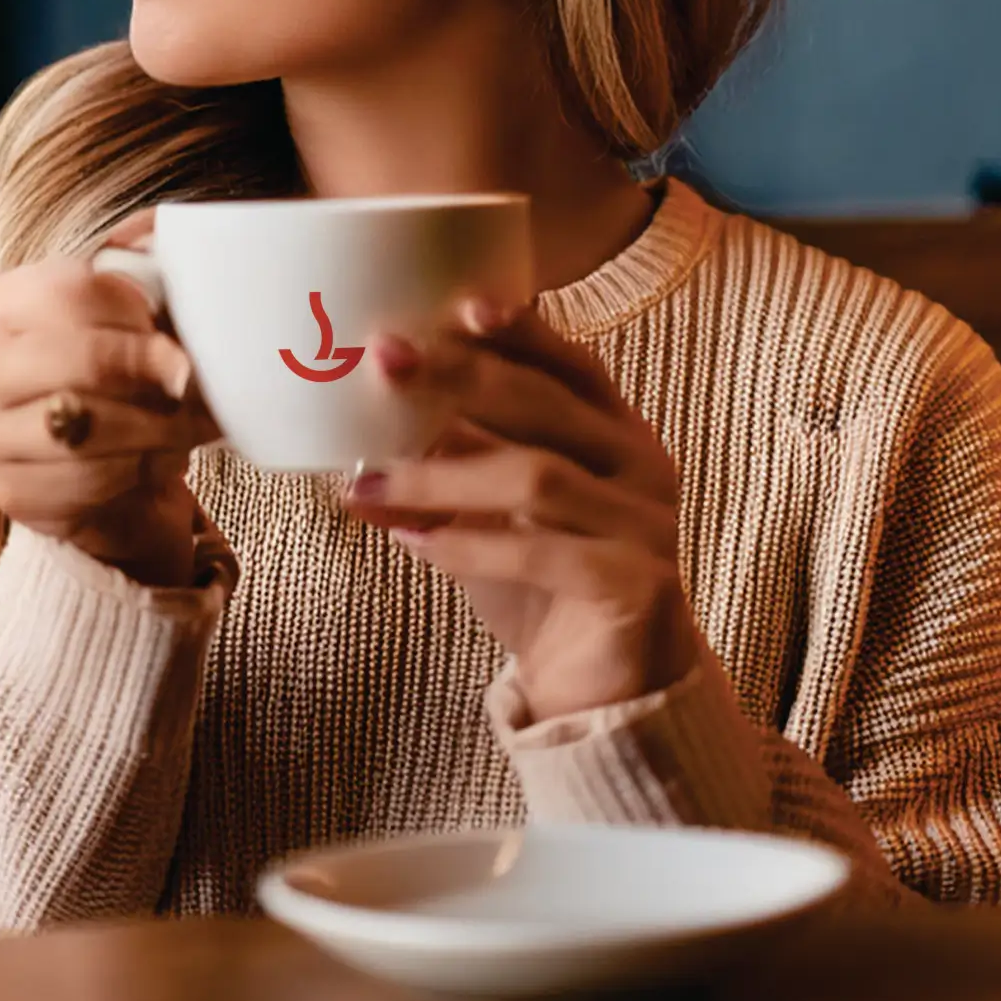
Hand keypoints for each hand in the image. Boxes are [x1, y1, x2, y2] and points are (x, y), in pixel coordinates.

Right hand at [0, 206, 221, 588]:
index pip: (74, 291)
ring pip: (85, 428)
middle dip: (152, 375)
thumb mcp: (140, 310)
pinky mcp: (9, 493)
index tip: (174, 333)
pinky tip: (160, 459)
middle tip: (192, 384)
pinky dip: (140, 470)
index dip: (138, 313)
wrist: (110, 463)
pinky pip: (87, 482)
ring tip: (189, 424)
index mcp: (8, 303)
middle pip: (81, 360)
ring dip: (156, 428)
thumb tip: (159, 233)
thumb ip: (148, 261)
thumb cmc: (128, 374)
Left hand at [340, 292, 702, 722]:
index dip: (522, 331)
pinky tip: (414, 544)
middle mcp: (642, 467)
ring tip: (368, 481)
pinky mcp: (636, 586)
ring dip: (442, 474)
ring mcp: (646, 526)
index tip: (459, 304)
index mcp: (617, 434)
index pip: (572, 364)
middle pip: (547, 406)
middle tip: (385, 363)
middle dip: (460, 378)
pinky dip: (471, 546)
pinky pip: (544, 555)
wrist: (603, 695)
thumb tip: (354, 439)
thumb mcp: (486, 517)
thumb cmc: (543, 589)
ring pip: (536, 479)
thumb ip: (445, 471)